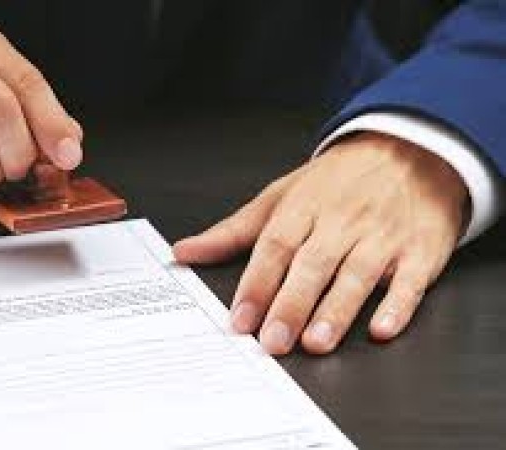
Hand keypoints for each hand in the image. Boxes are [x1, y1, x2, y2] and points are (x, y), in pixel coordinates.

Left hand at [174, 132, 467, 354]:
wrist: (408, 150)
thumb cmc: (337, 181)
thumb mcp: (280, 195)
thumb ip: (233, 230)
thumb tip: (183, 252)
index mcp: (304, 207)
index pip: (275, 246)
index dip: (257, 284)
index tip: (240, 319)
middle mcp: (342, 221)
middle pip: (313, 263)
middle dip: (291, 304)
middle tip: (273, 341)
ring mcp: (382, 235)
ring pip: (358, 273)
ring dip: (337, 309)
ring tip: (315, 341)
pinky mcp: (419, 250)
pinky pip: (411, 279)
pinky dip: (398, 304)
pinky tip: (381, 328)